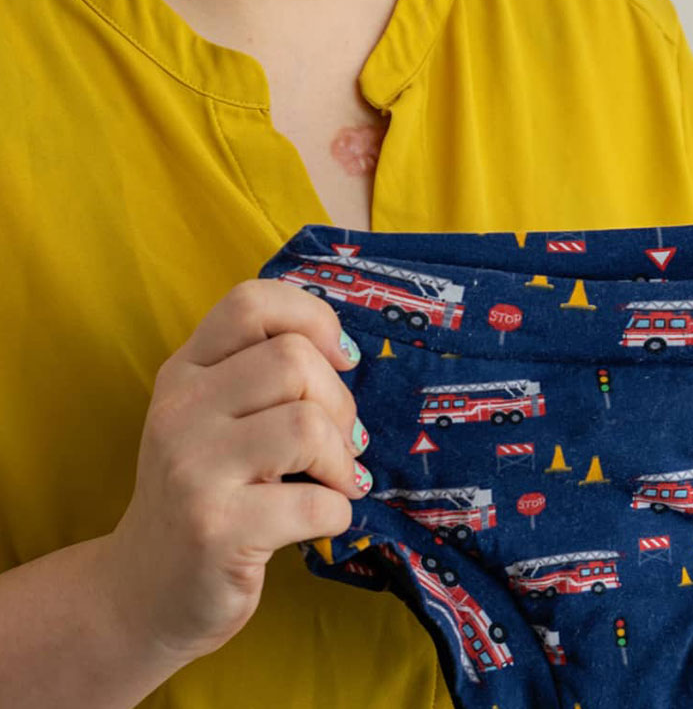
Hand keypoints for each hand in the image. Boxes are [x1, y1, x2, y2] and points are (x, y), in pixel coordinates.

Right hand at [102, 279, 372, 663]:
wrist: (142, 593)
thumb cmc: (204, 492)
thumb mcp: (212, 418)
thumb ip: (259, 373)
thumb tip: (346, 354)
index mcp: (184, 370)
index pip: (250, 302)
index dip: (313, 317)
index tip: (340, 358)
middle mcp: (180, 410)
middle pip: (293, 360)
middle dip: (340, 402)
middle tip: (340, 441)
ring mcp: (192, 470)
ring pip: (307, 424)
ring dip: (343, 458)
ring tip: (336, 480)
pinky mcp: (215, 531)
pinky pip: (315, 502)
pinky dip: (339, 511)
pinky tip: (323, 520)